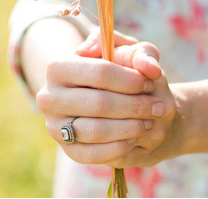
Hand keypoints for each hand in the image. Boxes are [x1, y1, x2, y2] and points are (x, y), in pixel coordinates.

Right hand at [35, 31, 177, 167]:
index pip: (100, 72)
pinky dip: (118, 147)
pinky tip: (135, 138)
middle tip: (158, 107)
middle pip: (98, 103)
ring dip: (129, 127)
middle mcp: (49, 97)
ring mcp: (54, 126)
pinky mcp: (66, 149)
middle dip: (135, 106)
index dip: (131, 80)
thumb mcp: (133, 52)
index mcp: (59, 67)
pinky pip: (91, 154)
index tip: (150, 83)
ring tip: (149, 121)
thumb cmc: (121, 68)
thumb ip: (143, 53)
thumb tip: (151, 69)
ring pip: (95, 131)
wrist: (111, 96)